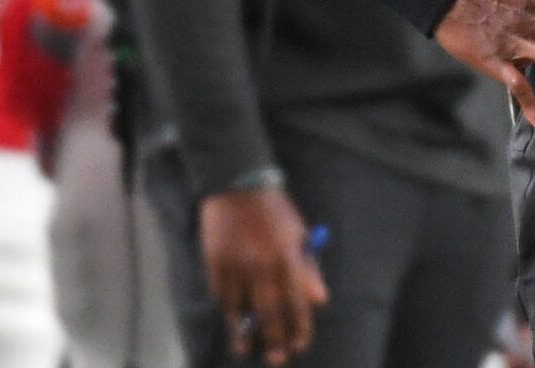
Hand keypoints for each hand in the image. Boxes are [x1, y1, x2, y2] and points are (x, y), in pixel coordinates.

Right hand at [198, 187, 327, 364]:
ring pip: (238, 309)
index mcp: (288, 257)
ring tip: (246, 349)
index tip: (299, 345)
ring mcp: (235, 266)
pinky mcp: (214, 264)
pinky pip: (221, 295)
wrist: (238, 186)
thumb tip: (320, 301)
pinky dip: (227, 310)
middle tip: (276, 359)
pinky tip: (232, 320)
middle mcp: (261, 266)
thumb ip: (309, 270)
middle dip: (272, 338)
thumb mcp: (300, 235)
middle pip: (267, 312)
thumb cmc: (275, 211)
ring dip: (243, 332)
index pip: (295, 302)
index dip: (298, 327)